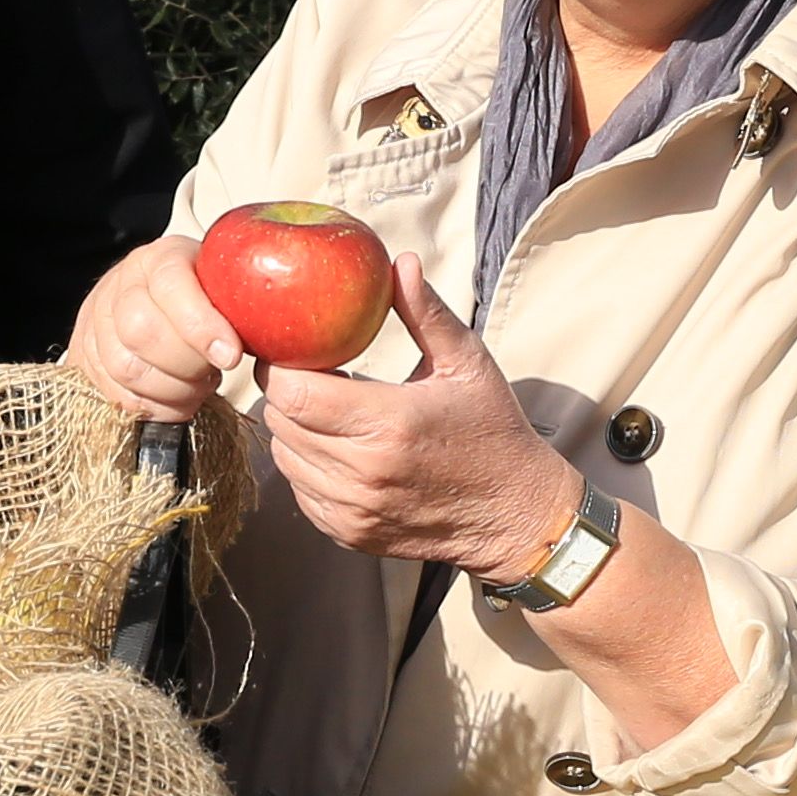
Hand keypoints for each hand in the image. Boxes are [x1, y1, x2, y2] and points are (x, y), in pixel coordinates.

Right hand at [71, 231, 243, 422]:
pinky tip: (172, 401)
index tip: (232, 356)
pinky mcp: (85, 355)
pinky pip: (113, 392)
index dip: (201, 325)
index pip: (172, 286)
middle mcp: (122, 284)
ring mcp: (97, 320)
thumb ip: (243, 304)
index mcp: (160, 259)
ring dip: (170, 390)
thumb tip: (281, 342)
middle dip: (185, 365)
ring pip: (126, 367)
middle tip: (211, 376)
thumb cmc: (204, 301)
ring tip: (194, 389)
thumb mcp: (223, 288)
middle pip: (142, 330)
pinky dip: (150, 406)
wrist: (152, 301)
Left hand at [255, 257, 583, 579]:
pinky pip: (301, 491)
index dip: (280, 366)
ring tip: (329, 409)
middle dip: (286, 392)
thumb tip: (399, 261)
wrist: (516, 515)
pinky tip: (339, 448)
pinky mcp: (349, 534)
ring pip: (285, 458)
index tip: (294, 347)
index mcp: (389, 423)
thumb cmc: (493, 430)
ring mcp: (353, 510)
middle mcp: (364, 472)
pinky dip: (308, 466)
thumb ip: (426, 312)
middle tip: (309, 372)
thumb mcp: (467, 364)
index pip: (292, 393)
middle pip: (281, 422)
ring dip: (295, 430)